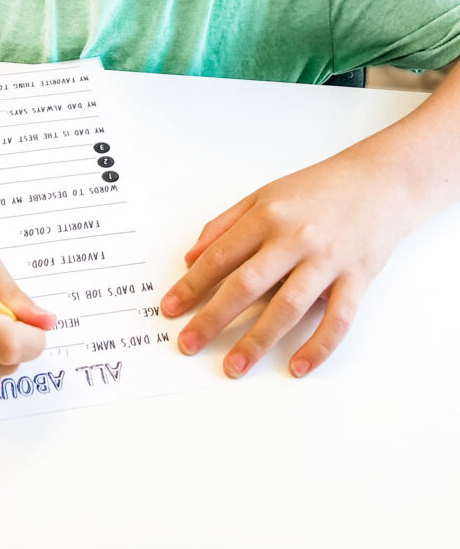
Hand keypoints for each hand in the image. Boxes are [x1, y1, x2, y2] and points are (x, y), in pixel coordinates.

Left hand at [160, 152, 408, 377]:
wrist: (378, 182)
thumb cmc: (317, 190)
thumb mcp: (263, 196)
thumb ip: (225, 225)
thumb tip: (192, 258)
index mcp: (267, 216)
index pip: (220, 257)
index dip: (191, 285)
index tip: (171, 309)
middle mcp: (295, 238)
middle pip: (246, 284)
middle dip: (213, 318)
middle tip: (188, 344)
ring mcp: (327, 260)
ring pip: (288, 306)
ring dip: (258, 340)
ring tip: (234, 366)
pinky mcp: (357, 278)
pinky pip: (337, 319)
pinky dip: (318, 346)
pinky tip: (298, 366)